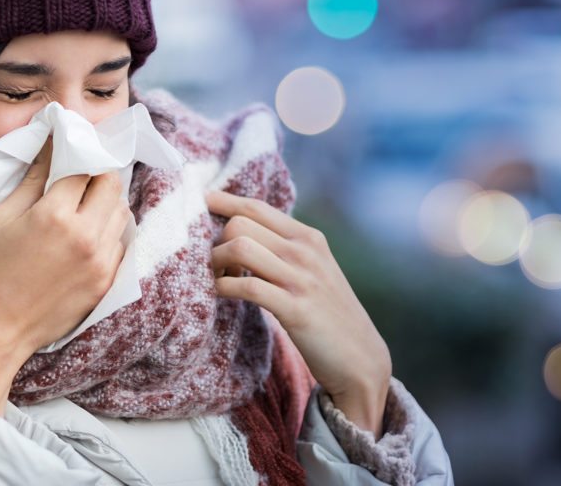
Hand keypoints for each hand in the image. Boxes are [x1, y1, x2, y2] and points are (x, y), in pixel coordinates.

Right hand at [0, 140, 129, 412]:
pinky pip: (120, 244)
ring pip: (122, 213)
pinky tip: (85, 238)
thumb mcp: (1, 218)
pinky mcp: (106, 282)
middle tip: (78, 180)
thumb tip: (50, 147)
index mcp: (55, 215)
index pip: (83, 167)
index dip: (76, 155)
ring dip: (106, 203)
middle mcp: (86, 235)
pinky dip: (108, 234)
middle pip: (111, 185)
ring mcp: (101, 261)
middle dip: (96, 175)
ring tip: (82, 209)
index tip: (70, 152)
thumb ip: (31, 180)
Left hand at [207, 190, 391, 438]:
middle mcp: (305, 252)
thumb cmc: (326, 312)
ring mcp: (301, 280)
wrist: (359, 358)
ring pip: (239, 248)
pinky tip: (220, 294)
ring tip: (218, 279)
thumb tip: (240, 229)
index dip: (223, 202)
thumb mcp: (311, 269)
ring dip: (216, 263)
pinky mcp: (295, 309)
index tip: (201, 201)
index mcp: (308, 237)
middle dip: (216, 242)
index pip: (256, 206)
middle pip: (239, 224)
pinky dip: (223, 287)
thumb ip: (283, 247)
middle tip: (216, 266)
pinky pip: (247, 286)